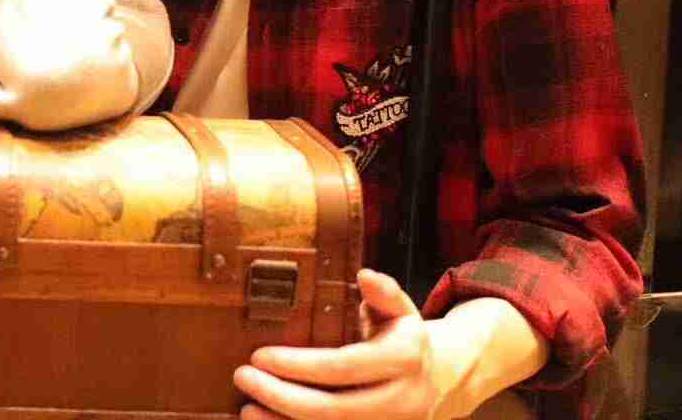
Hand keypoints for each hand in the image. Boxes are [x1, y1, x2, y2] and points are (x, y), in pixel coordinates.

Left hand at [233, 269, 442, 419]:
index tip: (259, 356)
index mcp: (404, 361)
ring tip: (247, 409)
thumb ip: (384, 293)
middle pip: (334, 409)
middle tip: (243, 377)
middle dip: (282, 397)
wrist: (439, 381)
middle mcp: (402, 402)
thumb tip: (365, 276)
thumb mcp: (400, 311)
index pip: (343, 367)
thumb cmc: (402, 339)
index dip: (298, 365)